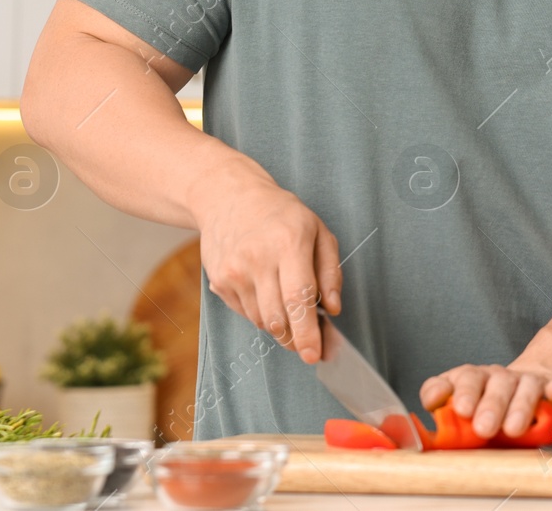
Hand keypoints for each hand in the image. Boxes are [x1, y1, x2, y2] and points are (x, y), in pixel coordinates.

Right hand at [189, 166, 342, 363]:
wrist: (228, 198)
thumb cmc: (281, 214)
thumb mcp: (319, 231)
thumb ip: (330, 272)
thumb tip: (332, 309)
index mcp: (288, 243)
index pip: (298, 299)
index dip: (307, 332)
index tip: (314, 354)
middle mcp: (257, 260)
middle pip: (278, 318)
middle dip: (296, 339)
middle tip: (309, 344)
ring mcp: (234, 272)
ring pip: (261, 321)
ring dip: (280, 327)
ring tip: (291, 312)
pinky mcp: (219, 282)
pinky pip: (246, 314)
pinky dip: (262, 314)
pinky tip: (268, 294)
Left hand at [420, 361, 551, 439]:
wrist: (541, 389)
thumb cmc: (499, 413)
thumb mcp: (473, 423)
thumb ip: (453, 430)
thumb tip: (433, 444)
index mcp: (471, 382)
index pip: (451, 380)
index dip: (441, 390)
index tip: (434, 403)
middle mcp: (495, 378)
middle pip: (485, 381)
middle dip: (483, 404)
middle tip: (481, 428)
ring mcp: (526, 380)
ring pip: (521, 386)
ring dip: (518, 406)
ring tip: (513, 429)